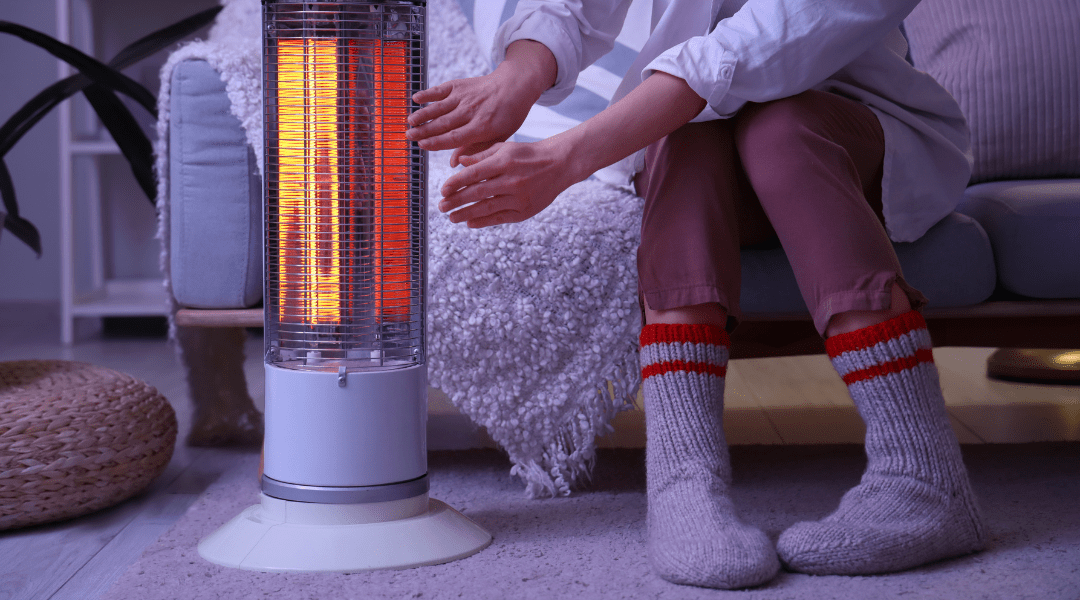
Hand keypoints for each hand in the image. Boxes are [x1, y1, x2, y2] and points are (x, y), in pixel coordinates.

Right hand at [407, 72, 532, 166]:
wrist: (514, 86)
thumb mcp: (498, 137)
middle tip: (408, 136)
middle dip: (424, 130)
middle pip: (443, 123)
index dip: (437, 142)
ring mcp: (464, 96)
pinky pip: (441, 90)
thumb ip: (476, 150)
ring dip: (422, 114)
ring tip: (409, 122)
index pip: (455, 137)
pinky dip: (428, 94)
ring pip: (439, 107)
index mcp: (482, 127)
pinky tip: (416, 99)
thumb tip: (453, 164)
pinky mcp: (460, 85)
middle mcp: (471, 111)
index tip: (422, 145)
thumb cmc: (507, 116)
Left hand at [437, 138, 584, 227]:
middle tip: (441, 206)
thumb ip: (482, 155)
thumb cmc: (529, 154)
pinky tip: (470, 223)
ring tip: (452, 217)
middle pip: (477, 193)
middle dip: (456, 201)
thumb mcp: (505, 148)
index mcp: (504, 161)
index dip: (456, 184)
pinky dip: (483, 221)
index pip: (473, 174)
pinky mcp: (525, 210)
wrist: (559, 164)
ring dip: (466, 214)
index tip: (443, 190)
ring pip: (487, 208)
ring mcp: (519, 197)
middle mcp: (511, 180)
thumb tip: (459, 163)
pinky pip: (500, 218)